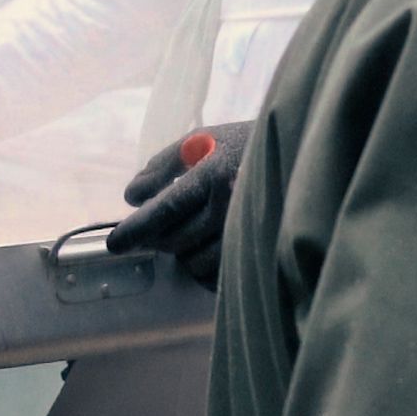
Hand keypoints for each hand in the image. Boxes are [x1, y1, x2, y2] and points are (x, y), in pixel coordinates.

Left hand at [111, 118, 250, 288]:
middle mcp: (231, 207)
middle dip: (159, 237)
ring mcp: (249, 232)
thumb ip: (163, 164)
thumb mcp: (204, 139)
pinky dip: (204, 269)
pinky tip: (205, 250)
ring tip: (191, 233)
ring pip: (196, 262)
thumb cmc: (246, 144)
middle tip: (160, 227)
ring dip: (184, 251)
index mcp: (215, 176)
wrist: (300, 154)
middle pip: (176, 240)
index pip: (164, 210)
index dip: (136, 230)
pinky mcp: (261, 251)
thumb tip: (134, 196)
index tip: (116, 243)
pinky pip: (219, 276)